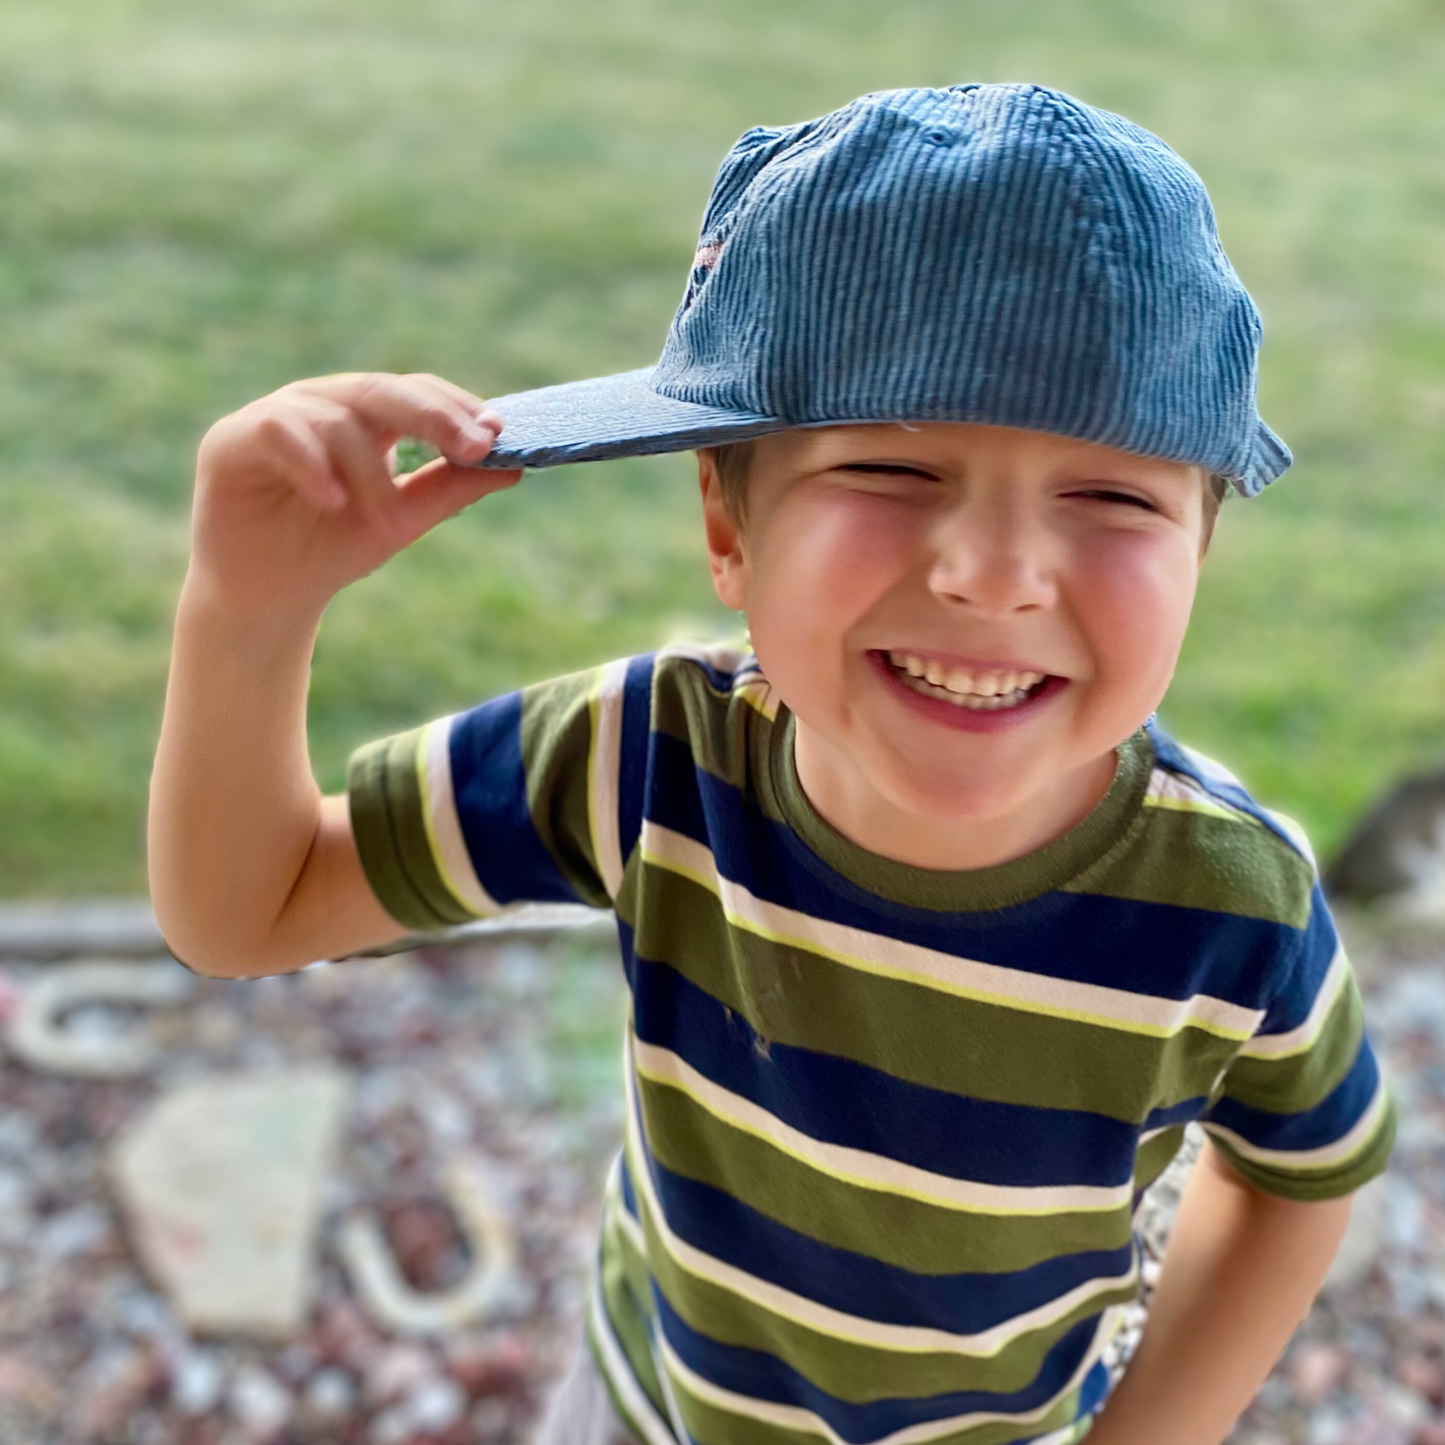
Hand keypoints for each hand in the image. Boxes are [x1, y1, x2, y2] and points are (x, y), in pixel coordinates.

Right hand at [190, 372, 521, 617]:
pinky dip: (312, 465)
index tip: (496, 436)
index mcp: (364, 415)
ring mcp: (275, 416)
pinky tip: (333, 501)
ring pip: (336, 420)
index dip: (456, 408)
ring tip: (388, 524)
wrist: (269, 597)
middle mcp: (320, 403)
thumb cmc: (333, 549)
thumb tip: (514, 468)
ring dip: (371, 475)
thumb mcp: (401, 520)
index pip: (415, 391)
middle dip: (433, 417)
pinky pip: (278, 432)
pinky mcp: (230, 440)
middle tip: (474, 446)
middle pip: (382, 390)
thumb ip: (449, 490)